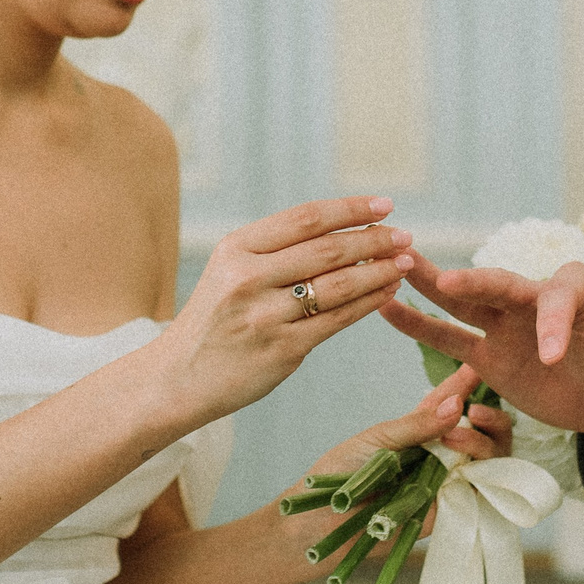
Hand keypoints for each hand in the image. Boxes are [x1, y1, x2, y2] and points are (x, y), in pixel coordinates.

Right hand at [156, 197, 413, 426]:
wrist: (177, 378)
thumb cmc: (214, 321)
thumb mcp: (230, 272)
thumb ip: (276, 251)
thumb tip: (344, 229)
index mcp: (236, 249)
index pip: (305, 218)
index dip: (351, 209)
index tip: (385, 205)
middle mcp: (248, 277)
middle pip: (327, 249)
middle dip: (373, 239)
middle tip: (406, 235)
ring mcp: (265, 315)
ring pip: (338, 284)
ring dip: (379, 270)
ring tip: (405, 262)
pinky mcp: (282, 349)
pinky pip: (337, 320)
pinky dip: (368, 302)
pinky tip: (387, 292)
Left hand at [288, 367, 513, 541]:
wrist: (321, 523)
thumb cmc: (340, 475)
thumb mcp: (377, 440)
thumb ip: (417, 424)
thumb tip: (457, 405)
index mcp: (420, 430)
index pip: (451, 402)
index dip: (467, 383)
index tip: (480, 364)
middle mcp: (440, 454)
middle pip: (484, 431)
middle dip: (491, 416)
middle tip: (475, 409)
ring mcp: (448, 482)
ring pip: (491, 459)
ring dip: (484, 443)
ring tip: (457, 438)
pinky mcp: (450, 511)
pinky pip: (482, 492)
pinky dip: (486, 475)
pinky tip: (473, 465)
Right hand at [381, 254, 583, 433]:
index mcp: (580, 290)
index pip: (560, 294)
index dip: (553, 321)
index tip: (550, 355)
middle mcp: (536, 299)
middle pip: (502, 284)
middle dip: (476, 283)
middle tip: (446, 281)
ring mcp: (508, 326)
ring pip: (466, 303)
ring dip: (432, 286)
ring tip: (397, 267)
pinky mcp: (491, 357)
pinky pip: (451, 340)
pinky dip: (420, 326)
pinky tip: (386, 309)